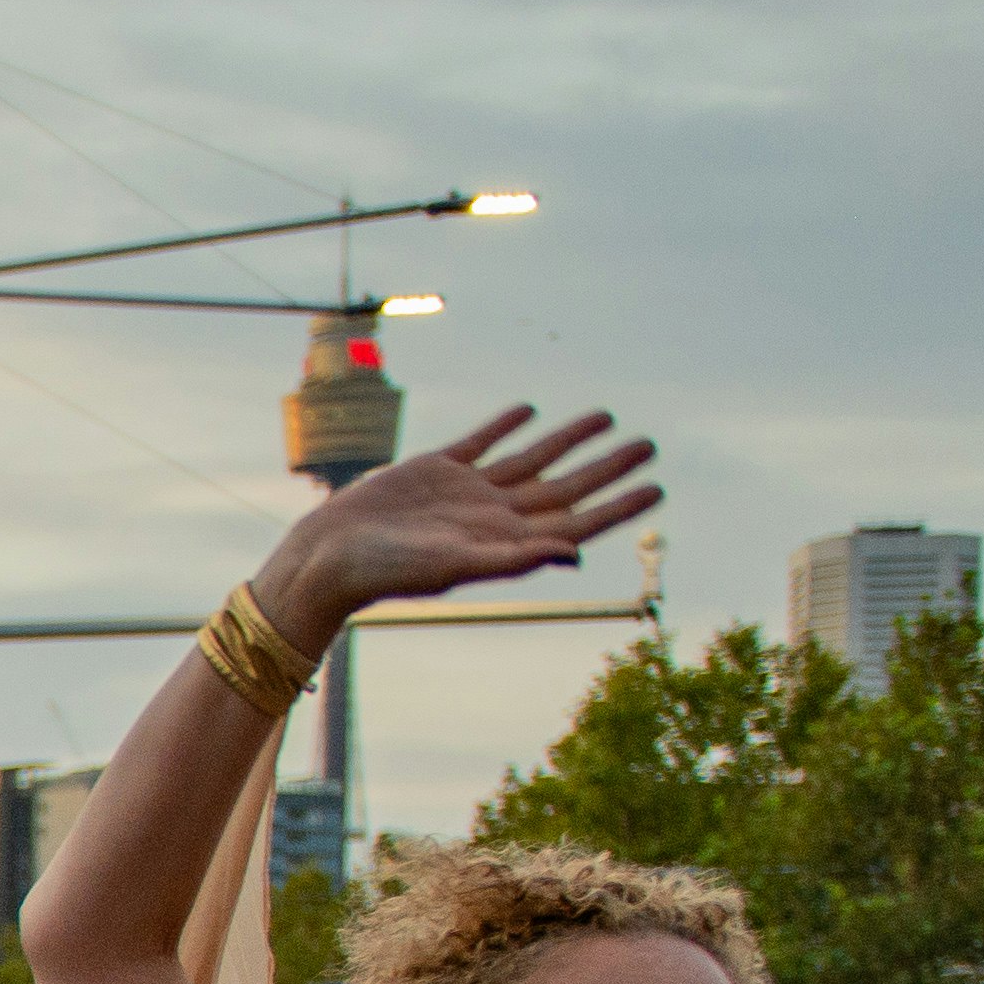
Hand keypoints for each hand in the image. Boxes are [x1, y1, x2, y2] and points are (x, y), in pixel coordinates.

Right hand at [257, 407, 662, 638]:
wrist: (326, 558)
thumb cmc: (386, 572)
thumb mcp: (455, 565)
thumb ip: (515, 558)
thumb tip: (576, 553)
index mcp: (506, 541)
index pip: (577, 520)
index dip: (618, 505)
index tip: (656, 487)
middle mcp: (493, 516)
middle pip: (565, 486)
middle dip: (608, 467)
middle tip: (650, 446)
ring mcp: (465, 492)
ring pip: (531, 459)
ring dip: (569, 439)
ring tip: (607, 417)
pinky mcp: (433, 470)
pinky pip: (482, 443)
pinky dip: (506, 426)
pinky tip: (527, 411)